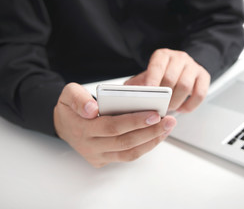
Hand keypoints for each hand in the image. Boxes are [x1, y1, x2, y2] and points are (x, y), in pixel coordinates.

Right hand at [54, 83, 175, 167]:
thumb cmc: (71, 107)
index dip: (135, 122)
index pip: (113, 126)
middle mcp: (90, 146)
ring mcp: (97, 156)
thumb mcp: (68, 94)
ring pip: (129, 153)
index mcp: (82, 128)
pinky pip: (128, 156)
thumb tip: (92, 109)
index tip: (154, 114)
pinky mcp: (104, 160)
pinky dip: (145, 147)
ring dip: (151, 141)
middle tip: (169, 121)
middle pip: (125, 141)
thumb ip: (78, 99)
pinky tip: (157, 135)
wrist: (63, 124)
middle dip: (150, 131)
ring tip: (167, 128)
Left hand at [125, 48, 210, 112]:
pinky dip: (191, 105)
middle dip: (164, 97)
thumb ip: (137, 85)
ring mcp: (193, 66)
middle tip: (158, 108)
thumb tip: (126, 96)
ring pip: (186, 86)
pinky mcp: (204, 76)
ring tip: (169, 109)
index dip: (153, 80)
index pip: (157, 66)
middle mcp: (179, 58)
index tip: (150, 93)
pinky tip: (182, 109)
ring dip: (176, 102)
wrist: (180, 69)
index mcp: (163, 55)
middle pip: (172, 78)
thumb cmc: (161, 76)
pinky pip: (200, 93)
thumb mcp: (146, 77)